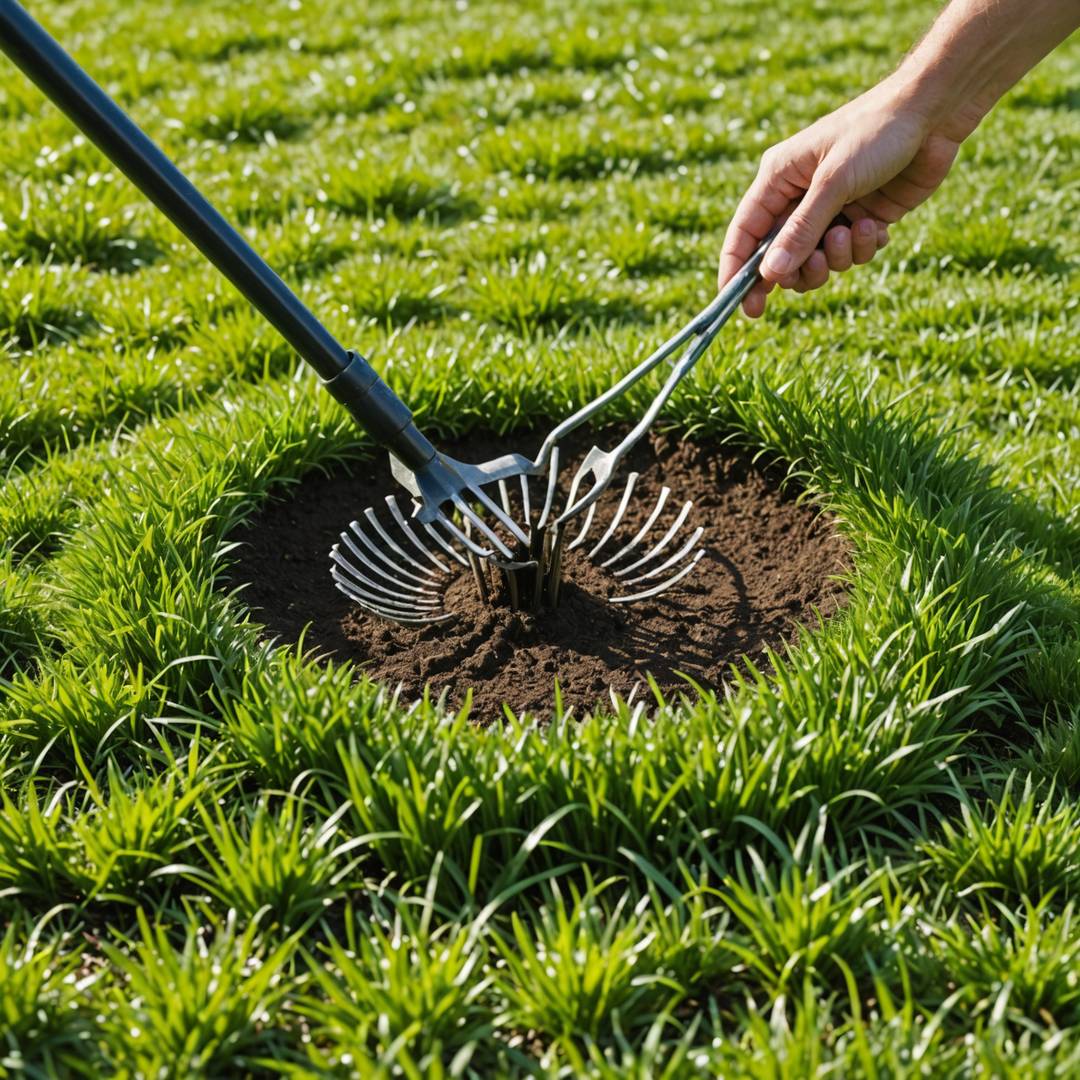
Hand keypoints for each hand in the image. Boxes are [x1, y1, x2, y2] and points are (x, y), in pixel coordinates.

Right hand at [719, 80, 962, 316]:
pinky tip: (877, 225)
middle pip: (780, 258)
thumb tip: (770, 274)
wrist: (935, 111)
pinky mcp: (862, 218)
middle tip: (818, 265)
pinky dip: (863, 248)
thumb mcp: (834, 182)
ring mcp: (831, 210)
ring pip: (817, 261)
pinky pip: (850, 254)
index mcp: (778, 179)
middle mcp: (799, 197)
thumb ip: (801, 230)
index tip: (744, 308)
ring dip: (837, 257)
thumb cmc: (877, 131)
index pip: (744, 234)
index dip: (737, 273)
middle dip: (800, 269)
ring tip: (857, 230)